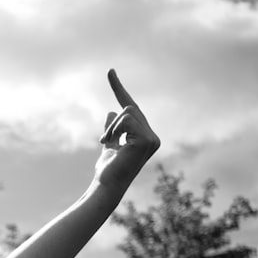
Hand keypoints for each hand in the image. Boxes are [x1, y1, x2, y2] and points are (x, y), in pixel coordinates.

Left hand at [93, 70, 159, 189]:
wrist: (106, 185)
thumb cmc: (107, 170)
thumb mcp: (109, 144)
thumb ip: (113, 130)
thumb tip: (113, 111)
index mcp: (146, 138)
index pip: (132, 109)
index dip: (119, 89)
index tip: (110, 71)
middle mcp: (153, 138)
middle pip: (130, 108)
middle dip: (112, 125)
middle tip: (104, 142)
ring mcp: (152, 139)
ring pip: (128, 111)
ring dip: (112, 128)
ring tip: (108, 145)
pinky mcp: (147, 140)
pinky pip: (126, 119)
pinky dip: (115, 130)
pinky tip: (114, 145)